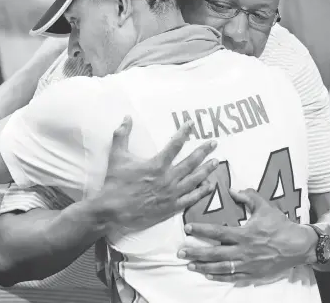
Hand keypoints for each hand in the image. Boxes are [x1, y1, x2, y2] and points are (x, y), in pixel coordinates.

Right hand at [93, 116, 218, 230]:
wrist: (113, 211)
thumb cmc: (115, 184)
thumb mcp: (117, 156)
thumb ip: (122, 135)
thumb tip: (127, 117)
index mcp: (157, 165)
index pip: (175, 144)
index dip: (184, 132)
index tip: (192, 124)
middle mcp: (168, 178)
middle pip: (191, 162)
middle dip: (204, 151)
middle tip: (214, 143)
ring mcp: (172, 194)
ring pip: (195, 179)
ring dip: (206, 170)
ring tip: (216, 162)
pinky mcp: (172, 207)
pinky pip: (191, 198)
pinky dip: (202, 192)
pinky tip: (209, 186)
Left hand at [179, 189, 312, 285]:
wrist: (298, 246)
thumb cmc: (280, 225)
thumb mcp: (265, 207)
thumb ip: (249, 196)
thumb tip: (233, 190)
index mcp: (244, 234)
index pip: (217, 232)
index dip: (201, 230)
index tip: (187, 228)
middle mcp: (243, 251)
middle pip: (214, 253)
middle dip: (196, 253)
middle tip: (180, 252)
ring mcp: (247, 265)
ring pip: (221, 267)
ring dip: (203, 266)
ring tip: (190, 265)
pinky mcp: (253, 274)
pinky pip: (233, 277)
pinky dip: (219, 276)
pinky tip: (208, 274)